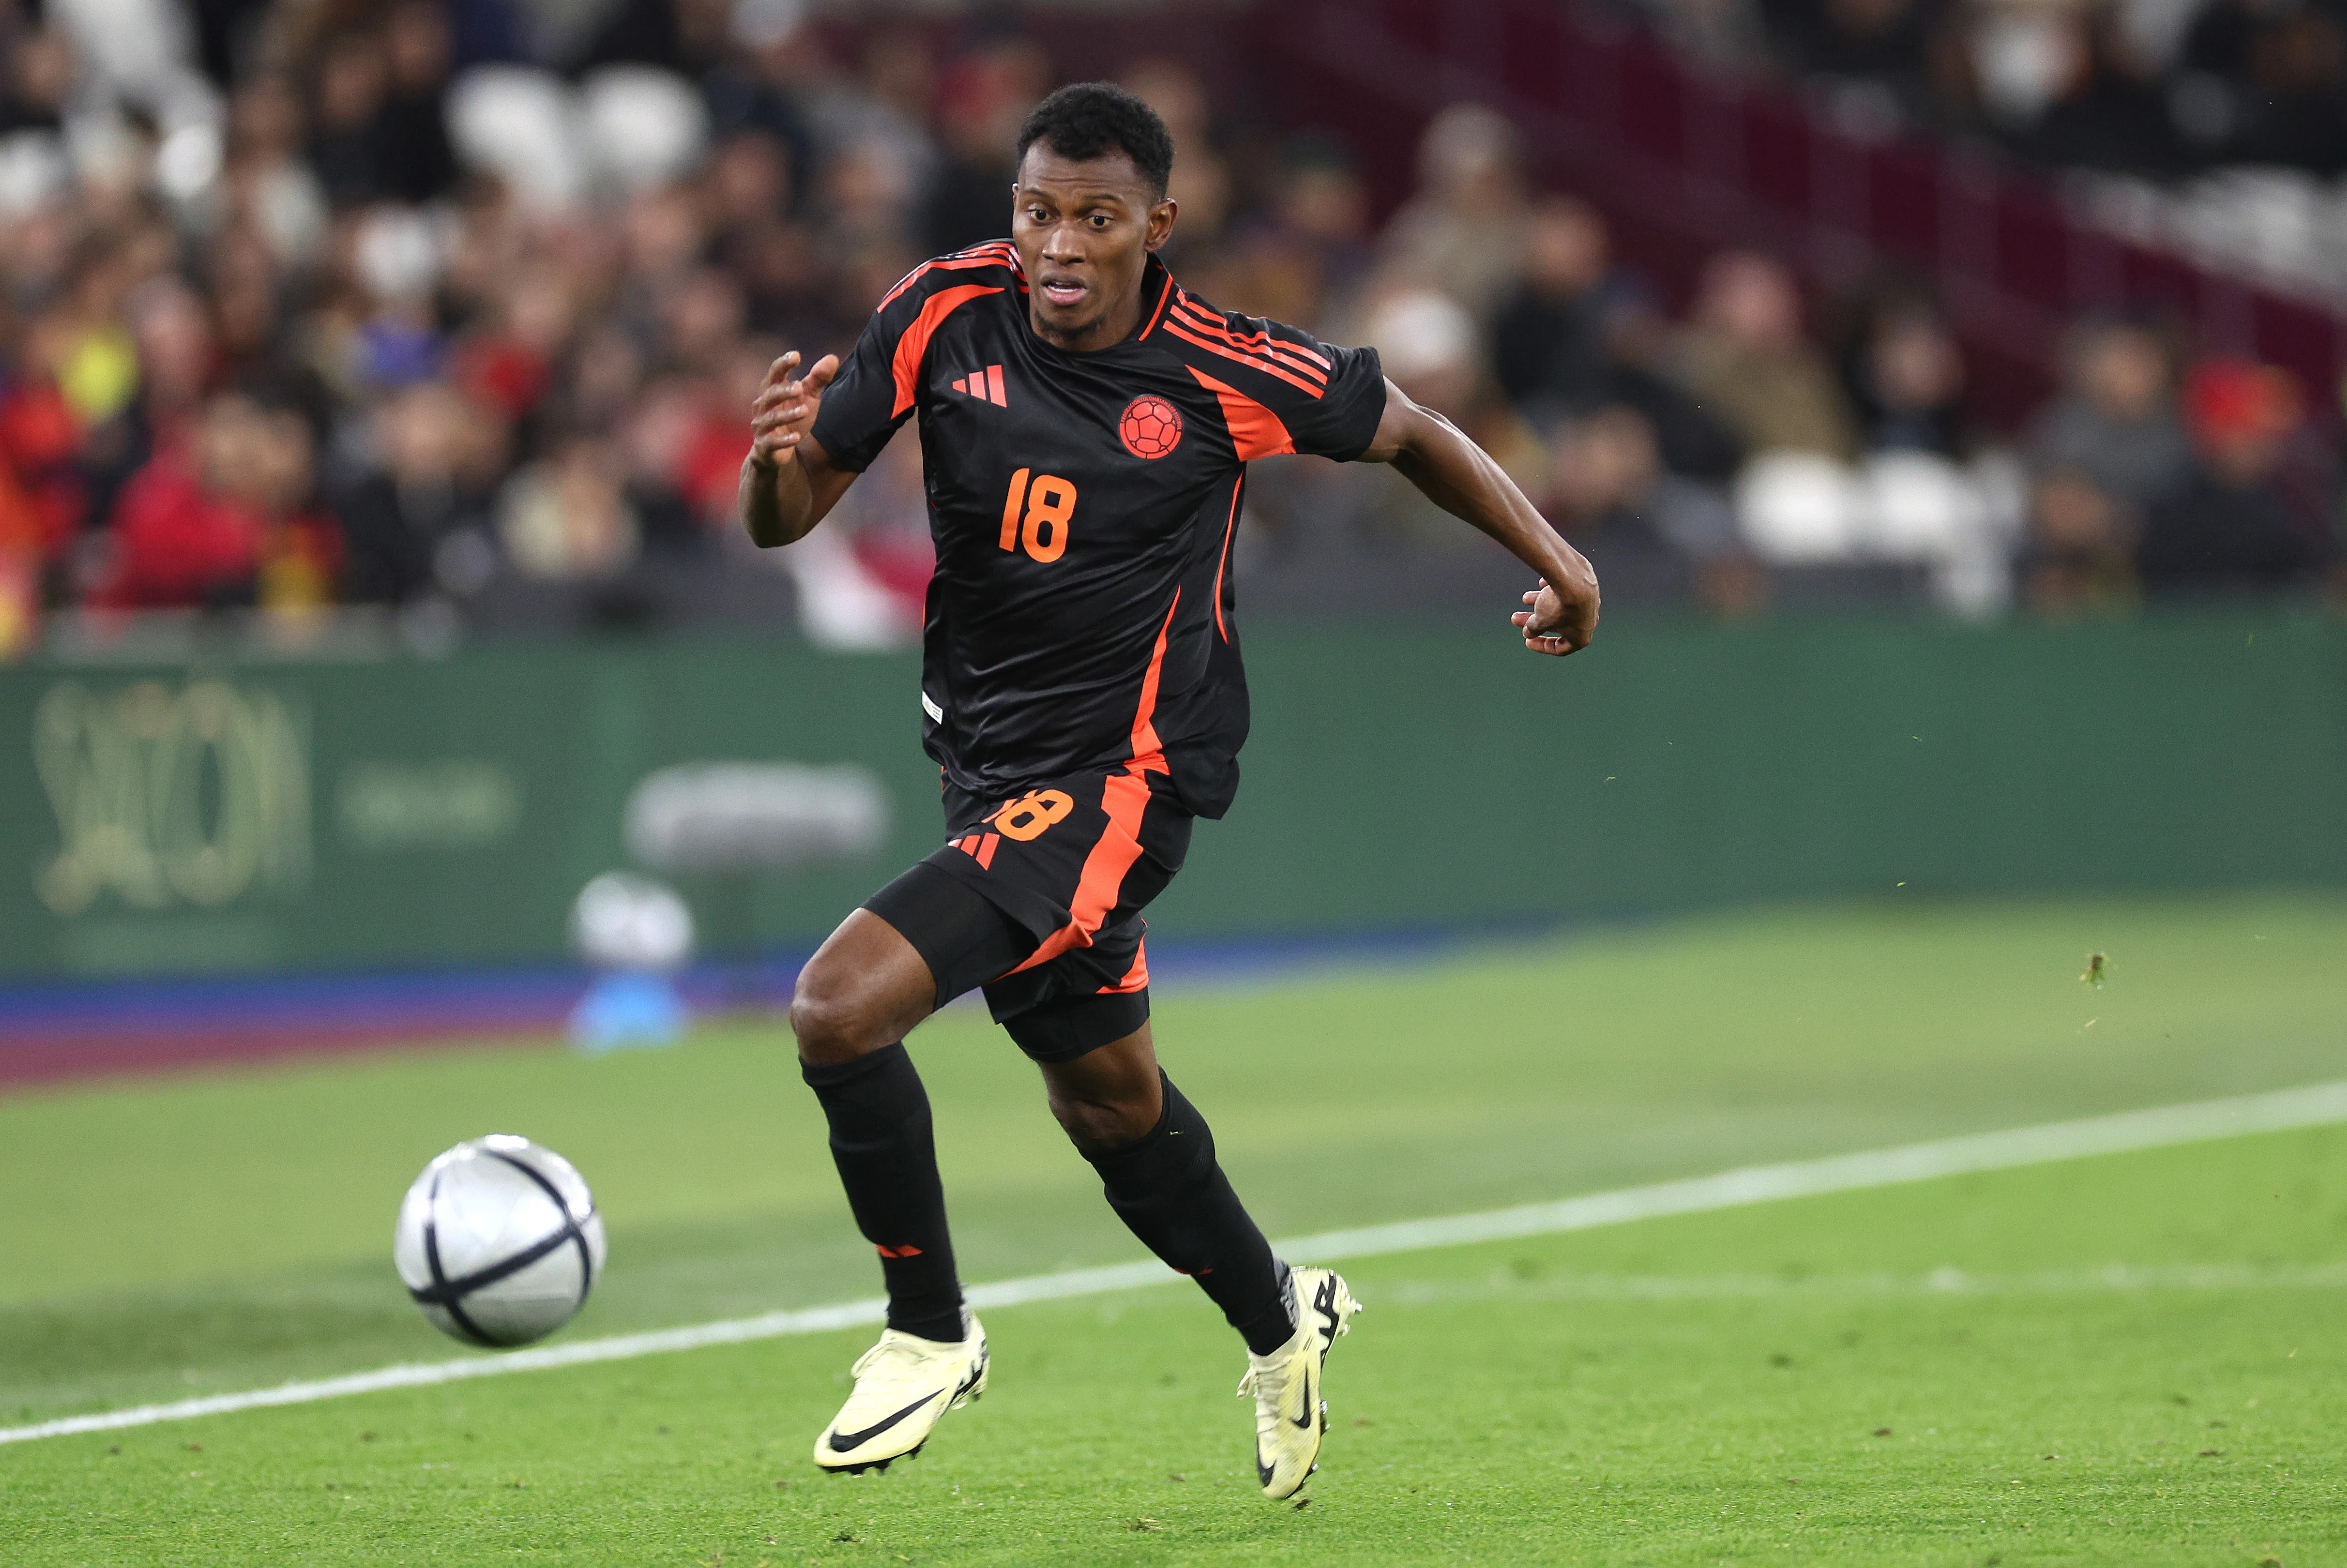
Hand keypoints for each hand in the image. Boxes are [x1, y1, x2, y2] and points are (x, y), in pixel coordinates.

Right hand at [749, 351, 839, 465]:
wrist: (776, 451)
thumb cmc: (792, 418)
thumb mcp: (808, 398)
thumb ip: (818, 380)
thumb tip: (833, 358)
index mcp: (772, 390)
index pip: (775, 373)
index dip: (783, 364)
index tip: (796, 356)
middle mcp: (763, 406)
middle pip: (770, 394)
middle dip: (784, 391)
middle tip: (799, 388)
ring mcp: (761, 426)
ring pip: (772, 418)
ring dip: (788, 414)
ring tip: (805, 411)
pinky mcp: (764, 446)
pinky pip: (772, 442)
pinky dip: (784, 440)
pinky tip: (796, 437)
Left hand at [1512, 577, 1597, 655]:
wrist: (1574, 578)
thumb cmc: (1560, 606)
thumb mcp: (1540, 621)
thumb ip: (1533, 629)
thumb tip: (1528, 632)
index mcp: (1580, 637)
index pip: (1561, 648)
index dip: (1541, 646)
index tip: (1527, 641)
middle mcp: (1588, 621)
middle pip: (1557, 624)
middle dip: (1535, 621)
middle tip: (1517, 618)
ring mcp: (1589, 603)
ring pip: (1560, 606)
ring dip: (1540, 603)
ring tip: (1525, 598)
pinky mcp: (1587, 587)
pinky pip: (1567, 590)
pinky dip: (1554, 588)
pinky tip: (1542, 582)